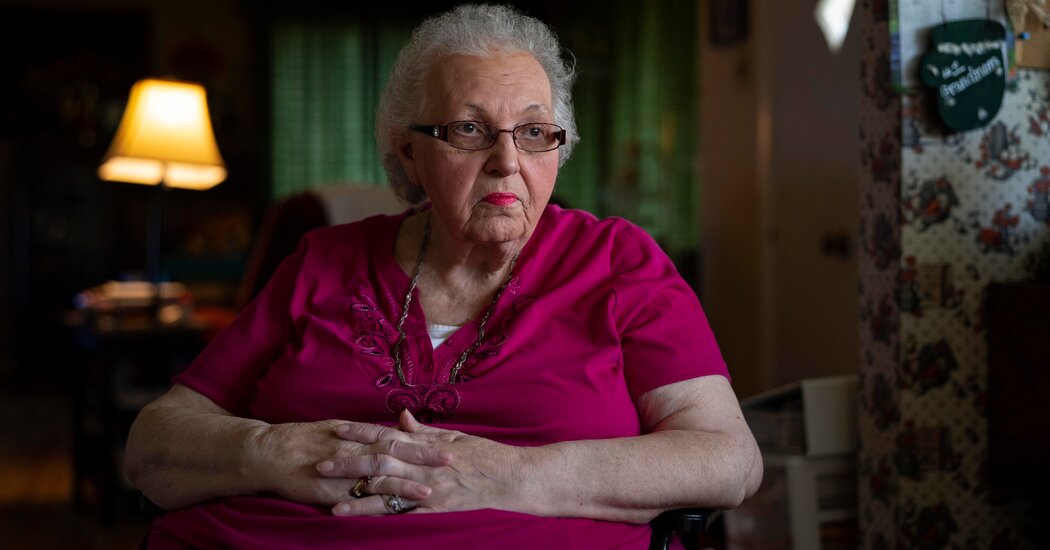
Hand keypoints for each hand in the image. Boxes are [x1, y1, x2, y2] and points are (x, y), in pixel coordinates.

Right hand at [248, 418, 451, 507]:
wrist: (269, 452)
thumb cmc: (303, 439)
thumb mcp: (336, 427)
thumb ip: (364, 432)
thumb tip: (390, 430)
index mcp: (356, 434)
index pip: (396, 437)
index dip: (422, 442)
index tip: (447, 445)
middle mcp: (353, 449)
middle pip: (394, 453)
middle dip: (423, 458)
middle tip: (450, 461)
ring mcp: (341, 471)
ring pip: (378, 477)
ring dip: (404, 484)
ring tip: (429, 491)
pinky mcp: (328, 491)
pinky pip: (355, 499)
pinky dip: (374, 505)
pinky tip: (390, 511)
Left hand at [320, 410, 526, 515]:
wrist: (510, 477)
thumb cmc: (484, 454)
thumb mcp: (454, 436)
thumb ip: (424, 431)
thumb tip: (400, 417)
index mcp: (426, 444)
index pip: (386, 434)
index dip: (360, 432)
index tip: (335, 430)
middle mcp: (423, 465)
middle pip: (378, 462)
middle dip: (348, 464)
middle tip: (320, 464)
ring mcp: (428, 488)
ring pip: (386, 490)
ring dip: (357, 495)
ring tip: (331, 502)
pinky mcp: (435, 508)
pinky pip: (403, 513)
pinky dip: (381, 515)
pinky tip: (363, 519)